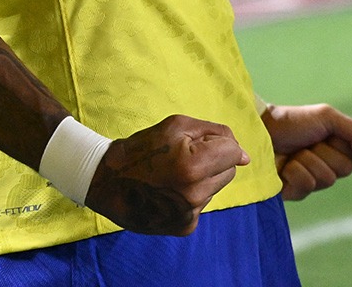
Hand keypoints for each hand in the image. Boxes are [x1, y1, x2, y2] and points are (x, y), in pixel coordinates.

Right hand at [85, 114, 248, 236]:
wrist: (107, 182)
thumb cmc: (142, 148)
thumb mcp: (176, 125)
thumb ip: (215, 133)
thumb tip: (244, 155)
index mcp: (193, 165)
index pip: (234, 152)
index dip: (220, 143)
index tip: (202, 143)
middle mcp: (194, 194)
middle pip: (229, 171)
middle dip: (214, 160)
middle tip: (185, 156)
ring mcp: (190, 213)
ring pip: (216, 187)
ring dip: (203, 178)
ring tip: (174, 174)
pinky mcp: (185, 226)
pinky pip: (203, 204)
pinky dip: (192, 194)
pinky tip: (170, 190)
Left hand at [261, 103, 351, 199]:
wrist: (261, 130)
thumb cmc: (293, 122)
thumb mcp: (327, 117)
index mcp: (338, 149)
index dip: (343, 144)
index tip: (327, 133)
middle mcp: (328, 167)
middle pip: (344, 169)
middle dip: (324, 151)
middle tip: (307, 141)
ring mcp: (312, 181)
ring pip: (326, 178)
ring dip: (308, 160)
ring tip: (294, 152)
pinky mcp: (296, 193)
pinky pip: (307, 186)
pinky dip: (295, 171)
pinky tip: (285, 166)